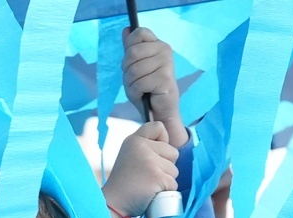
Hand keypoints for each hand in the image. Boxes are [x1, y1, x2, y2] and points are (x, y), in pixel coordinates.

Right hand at [103, 121, 178, 217]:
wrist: (113, 205)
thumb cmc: (125, 183)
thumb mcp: (130, 155)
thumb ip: (146, 146)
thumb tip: (169, 144)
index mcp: (134, 140)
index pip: (158, 126)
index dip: (163, 140)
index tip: (153, 154)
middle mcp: (142, 147)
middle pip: (173, 152)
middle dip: (165, 166)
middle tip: (147, 176)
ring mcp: (150, 161)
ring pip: (174, 170)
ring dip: (166, 180)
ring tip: (148, 185)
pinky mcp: (157, 177)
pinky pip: (173, 184)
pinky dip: (165, 192)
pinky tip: (151, 193)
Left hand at [123, 27, 185, 148]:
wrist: (160, 113)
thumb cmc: (147, 90)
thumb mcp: (135, 67)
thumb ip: (131, 49)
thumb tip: (126, 29)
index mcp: (158, 44)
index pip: (138, 33)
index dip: (129, 49)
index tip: (134, 63)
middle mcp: (165, 50)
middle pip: (132, 53)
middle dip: (127, 71)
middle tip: (136, 81)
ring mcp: (166, 63)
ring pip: (134, 69)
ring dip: (131, 84)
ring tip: (141, 89)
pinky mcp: (165, 78)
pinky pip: (139, 83)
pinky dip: (135, 93)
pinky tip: (144, 95)